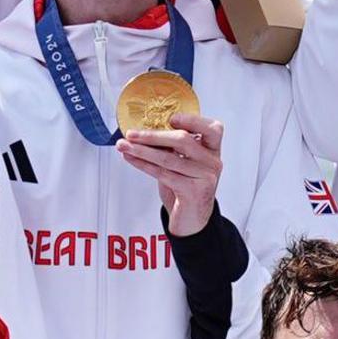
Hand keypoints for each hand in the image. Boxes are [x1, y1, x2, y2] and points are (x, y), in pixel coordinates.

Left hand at [118, 113, 227, 234]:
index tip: (170, 118)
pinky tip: (131, 159)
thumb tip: (145, 132)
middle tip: (131, 133)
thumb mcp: (184, 164)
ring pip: (169, 158)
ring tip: (124, 146)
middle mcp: (212, 163)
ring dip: (142, 150)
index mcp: (212, 151)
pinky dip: (143, 164)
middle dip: (153, 136)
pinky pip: (163, 174)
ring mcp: (205, 177)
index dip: (192, 120)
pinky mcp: (193, 191)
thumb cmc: (186, 188)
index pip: (212, 129)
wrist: (192, 220)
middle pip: (184, 140)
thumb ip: (174, 148)